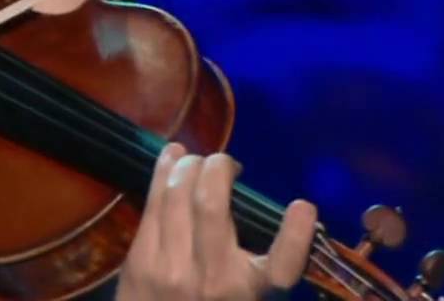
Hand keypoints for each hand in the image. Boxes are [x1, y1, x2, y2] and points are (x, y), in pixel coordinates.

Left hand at [116, 143, 317, 299]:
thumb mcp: (242, 297)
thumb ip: (253, 267)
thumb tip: (261, 210)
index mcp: (248, 293)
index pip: (282, 267)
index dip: (296, 235)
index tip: (303, 206)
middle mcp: (212, 279)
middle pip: (211, 205)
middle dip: (217, 168)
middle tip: (224, 163)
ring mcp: (170, 267)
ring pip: (177, 196)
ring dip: (188, 165)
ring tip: (196, 159)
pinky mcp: (141, 260)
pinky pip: (152, 203)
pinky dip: (162, 172)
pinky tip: (171, 156)